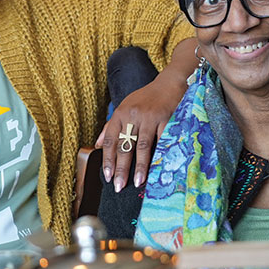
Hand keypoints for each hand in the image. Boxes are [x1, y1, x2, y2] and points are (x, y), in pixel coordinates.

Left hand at [96, 73, 184, 192]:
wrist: (170, 82)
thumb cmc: (146, 98)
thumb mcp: (124, 107)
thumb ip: (110, 126)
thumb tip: (98, 145)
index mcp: (120, 113)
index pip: (111, 140)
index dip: (108, 159)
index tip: (107, 176)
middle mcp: (132, 115)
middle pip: (125, 146)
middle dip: (121, 168)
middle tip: (119, 186)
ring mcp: (150, 117)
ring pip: (142, 146)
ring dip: (140, 166)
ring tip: (137, 182)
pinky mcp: (166, 119)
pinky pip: (162, 141)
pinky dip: (159, 156)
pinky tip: (157, 168)